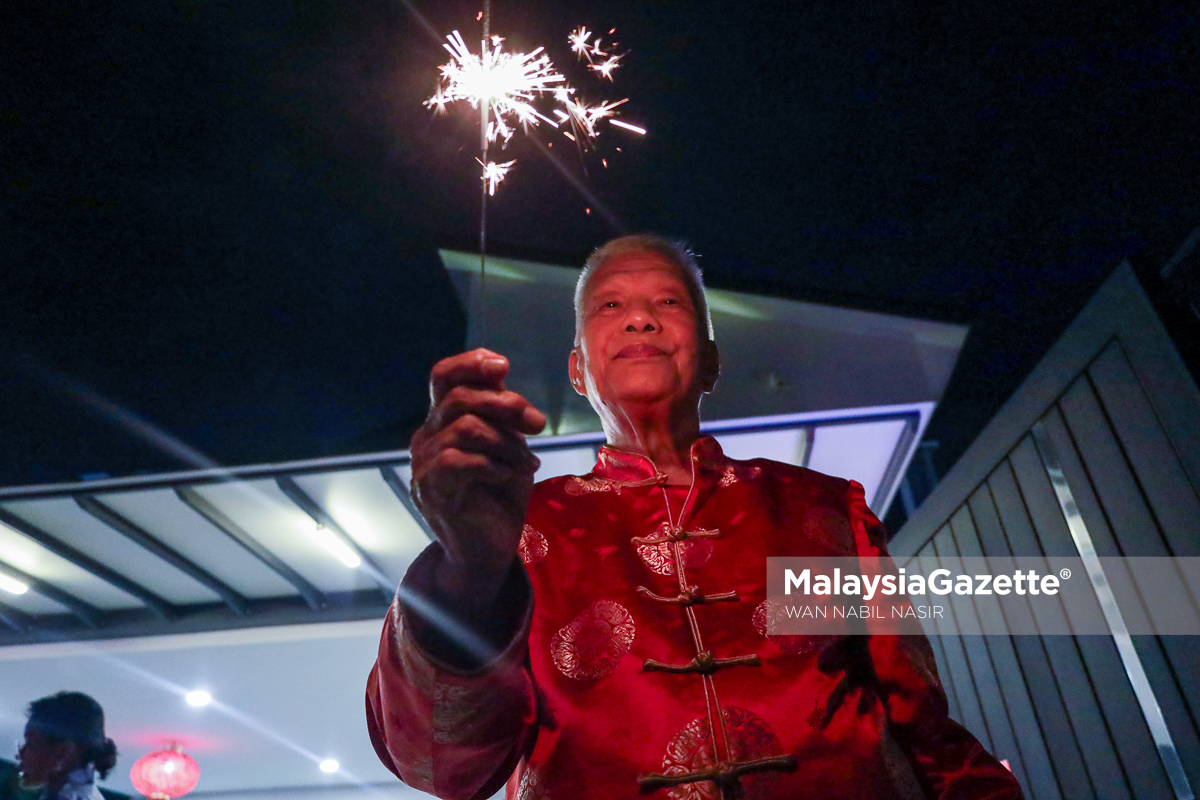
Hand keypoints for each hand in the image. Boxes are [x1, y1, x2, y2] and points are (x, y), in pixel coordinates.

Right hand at [409, 349, 545, 610]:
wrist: (487, 551)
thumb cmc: (499, 496)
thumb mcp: (507, 445)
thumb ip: (500, 412)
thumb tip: (499, 372)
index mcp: (442, 421)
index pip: (443, 376)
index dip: (470, 363)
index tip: (503, 367)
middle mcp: (426, 437)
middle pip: (459, 397)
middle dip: (506, 404)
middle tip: (537, 424)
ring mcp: (424, 465)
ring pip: (466, 427)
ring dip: (507, 442)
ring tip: (527, 463)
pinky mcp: (431, 491)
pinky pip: (459, 460)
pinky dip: (493, 465)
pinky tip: (508, 477)